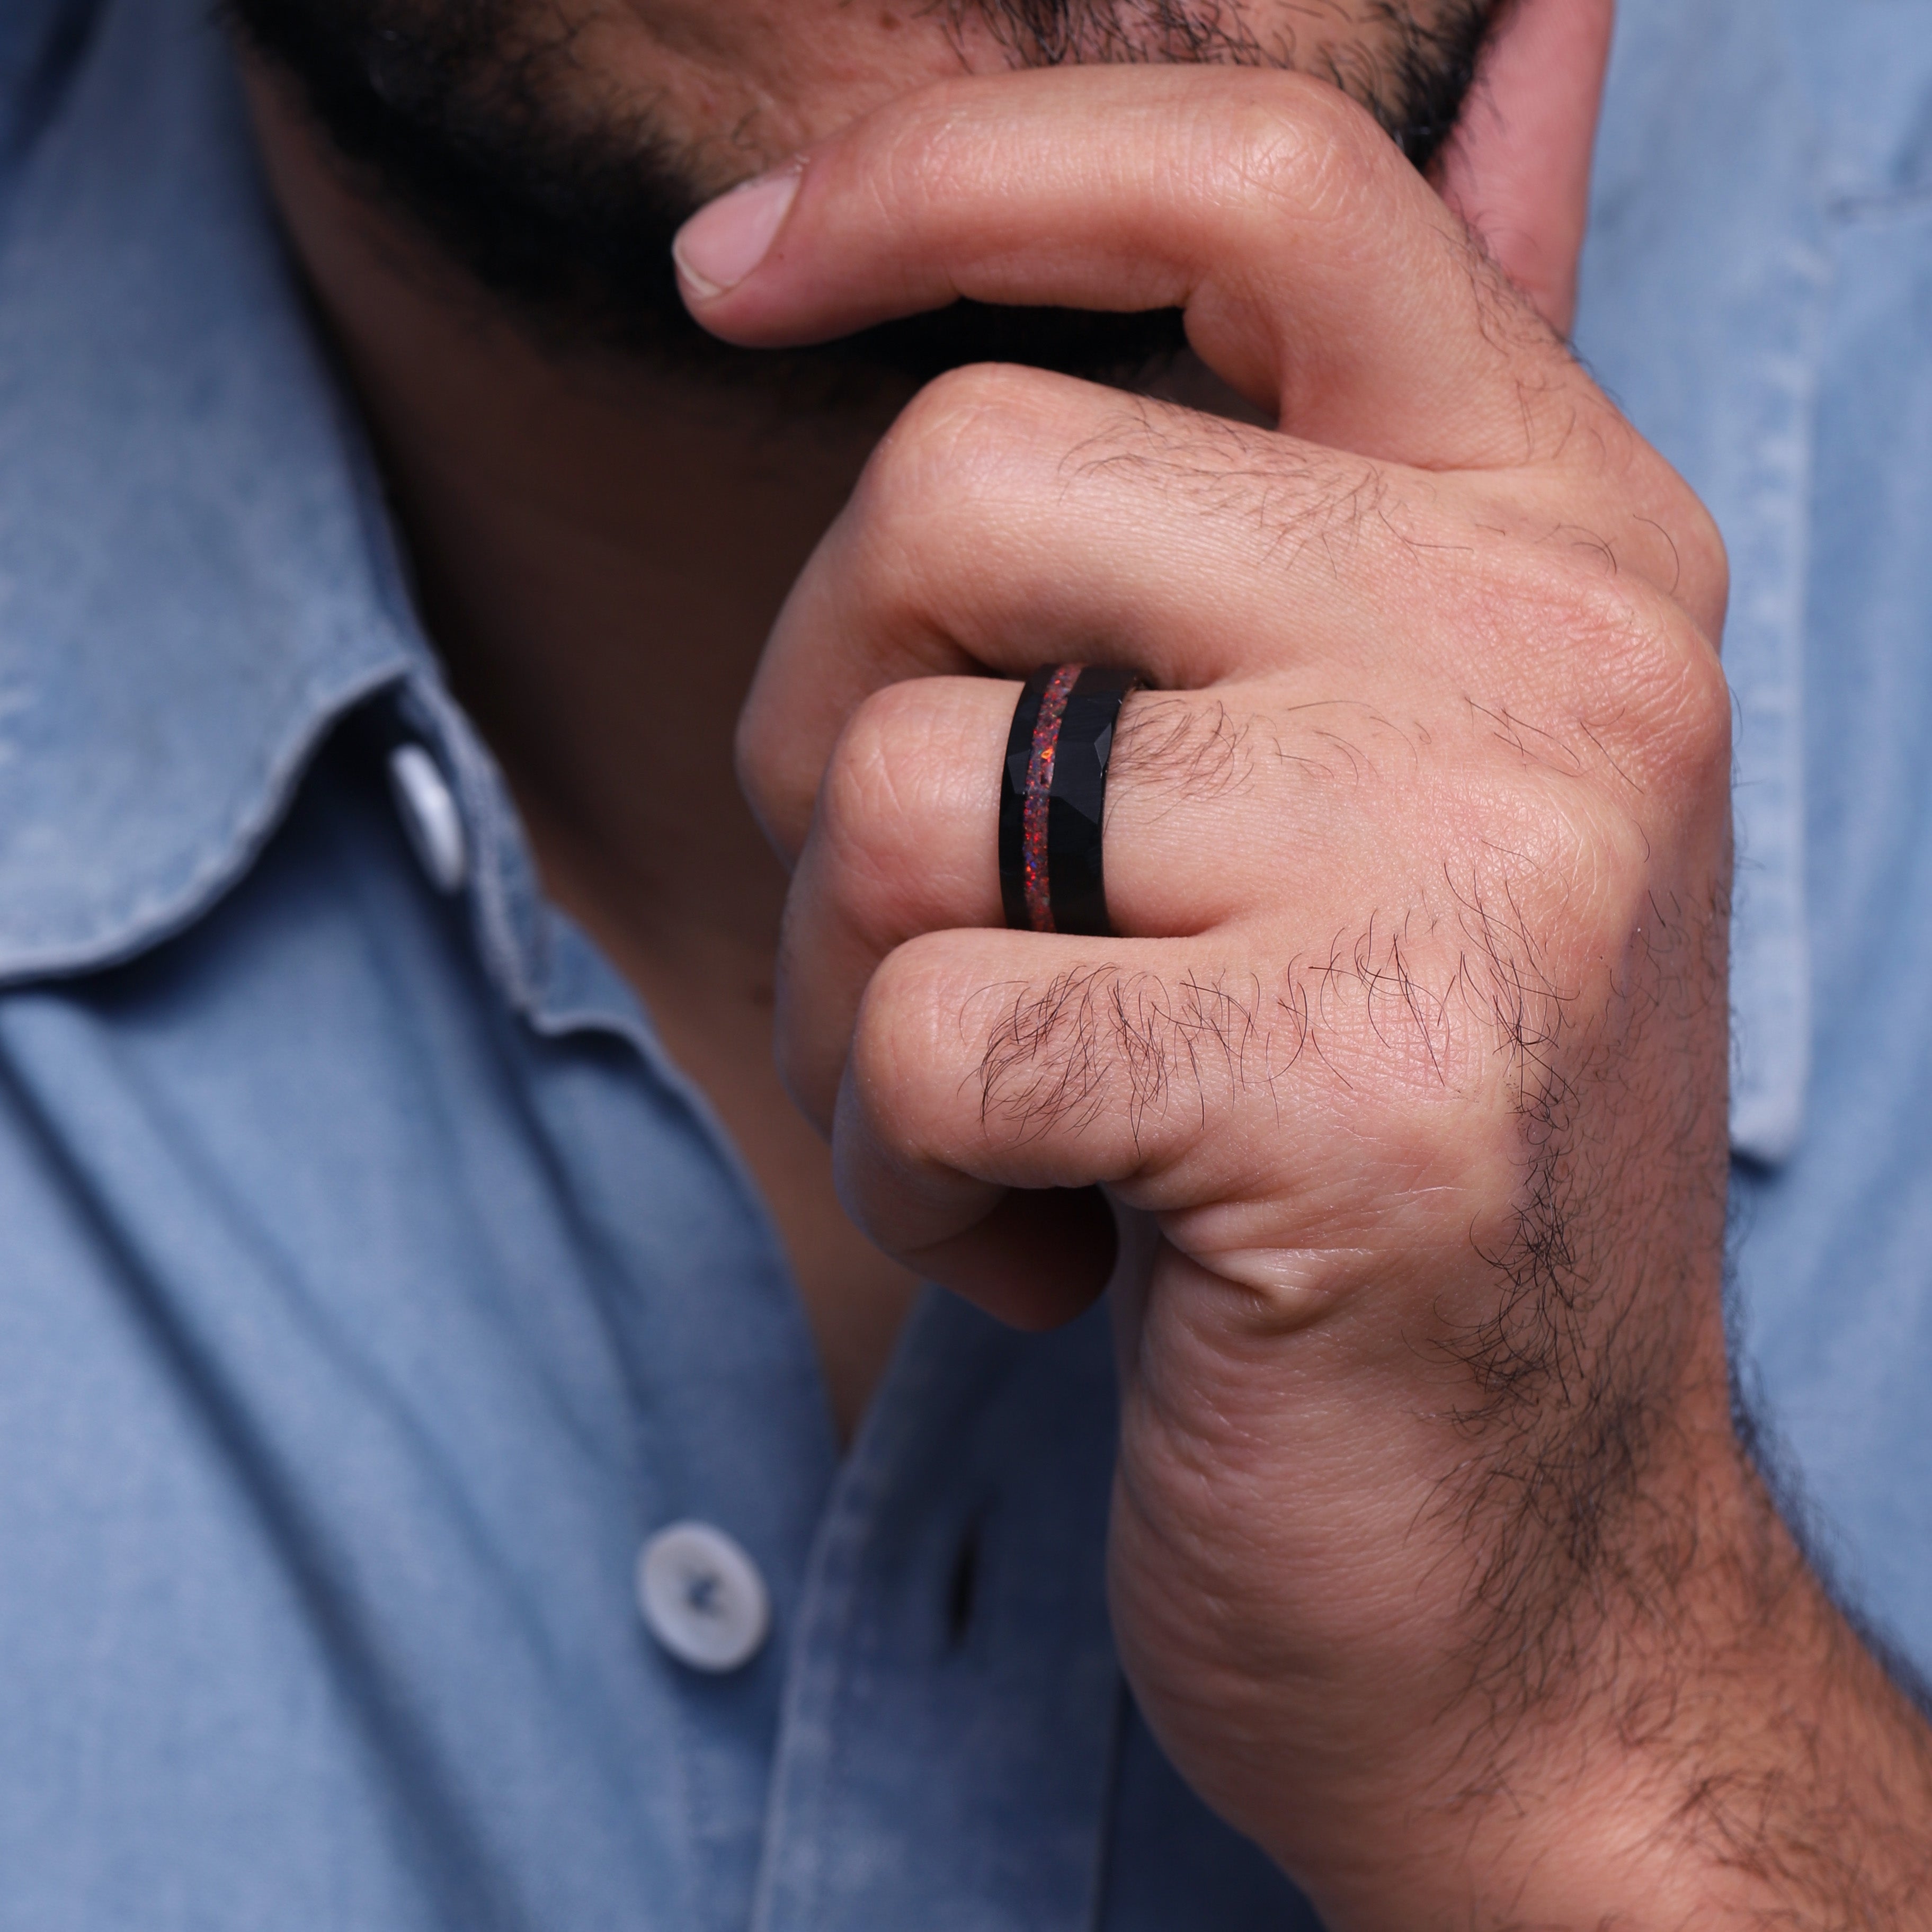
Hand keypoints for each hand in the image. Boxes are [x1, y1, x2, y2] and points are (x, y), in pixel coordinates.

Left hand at [679, 56, 1931, 1928]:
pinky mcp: (1343, 1103)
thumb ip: (1387, 460)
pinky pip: (924, 1031)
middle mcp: (1551, 660)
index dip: (943, 175)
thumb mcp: (1418, 780)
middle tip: (939, 922)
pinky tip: (1048, 1249)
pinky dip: (904, 1168)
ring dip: (859, 994)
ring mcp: (1471, 875)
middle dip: (833, 728)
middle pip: (957, 497)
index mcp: (1558, 536)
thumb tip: (1543, 28)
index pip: (1247, 188)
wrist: (1523, 1570)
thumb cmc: (1385, 1157)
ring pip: (897, 794)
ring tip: (1013, 1123)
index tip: (734, 267)